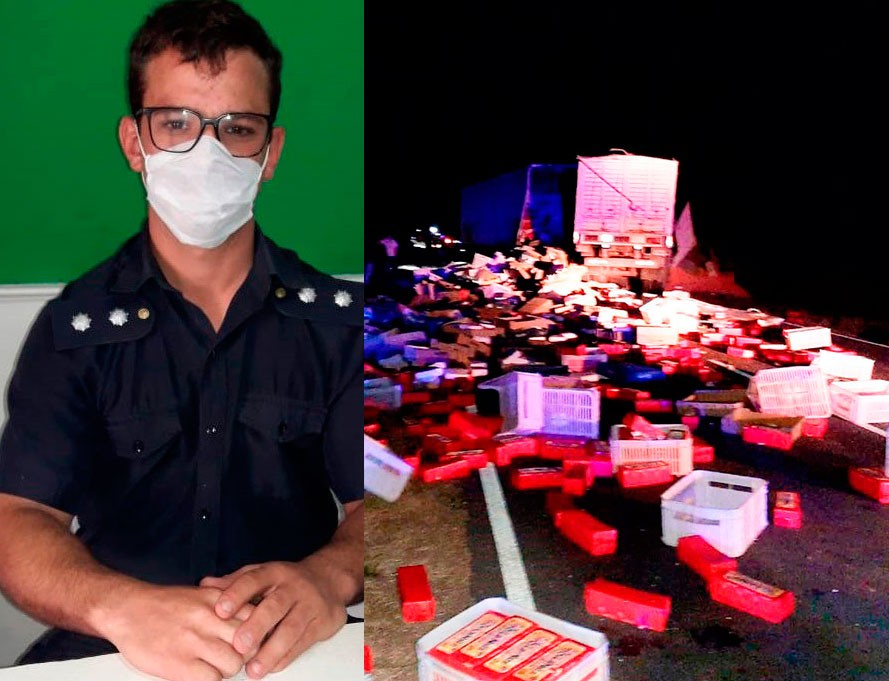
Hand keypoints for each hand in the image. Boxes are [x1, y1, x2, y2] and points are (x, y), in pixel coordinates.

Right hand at [104, 584, 251, 680]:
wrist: (127, 610)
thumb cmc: (165, 605)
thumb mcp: (202, 595)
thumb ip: (227, 605)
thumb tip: (253, 619)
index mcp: (218, 600)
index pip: (256, 619)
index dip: (256, 634)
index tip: (250, 640)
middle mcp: (209, 618)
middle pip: (250, 644)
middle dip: (245, 654)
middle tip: (232, 655)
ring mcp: (194, 641)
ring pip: (234, 664)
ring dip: (227, 669)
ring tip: (214, 665)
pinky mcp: (179, 664)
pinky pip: (212, 679)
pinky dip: (209, 679)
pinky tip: (199, 672)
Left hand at [200, 561, 347, 678]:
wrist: (329, 579)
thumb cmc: (287, 581)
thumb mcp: (262, 574)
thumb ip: (234, 581)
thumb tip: (205, 585)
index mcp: (274, 572)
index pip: (254, 579)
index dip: (236, 594)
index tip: (220, 610)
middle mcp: (293, 586)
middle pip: (275, 605)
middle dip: (257, 626)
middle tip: (239, 644)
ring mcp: (309, 604)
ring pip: (291, 628)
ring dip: (272, 650)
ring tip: (254, 669)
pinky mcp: (322, 622)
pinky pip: (303, 641)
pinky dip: (287, 656)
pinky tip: (272, 666)